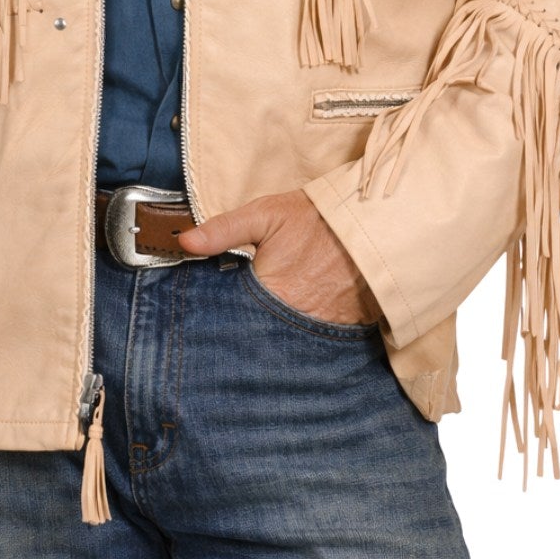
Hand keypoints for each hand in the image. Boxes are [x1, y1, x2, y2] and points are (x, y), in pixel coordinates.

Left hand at [177, 188, 381, 324]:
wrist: (376, 223)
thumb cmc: (318, 218)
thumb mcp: (267, 214)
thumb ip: (223, 230)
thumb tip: (184, 242)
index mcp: (270, 292)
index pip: (233, 317)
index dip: (222, 316)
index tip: (211, 316)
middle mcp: (294, 320)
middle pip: (259, 336)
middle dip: (248, 332)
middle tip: (241, 322)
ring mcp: (321, 330)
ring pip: (287, 344)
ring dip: (276, 337)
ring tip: (269, 325)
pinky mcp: (344, 333)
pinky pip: (316, 342)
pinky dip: (306, 337)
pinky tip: (299, 325)